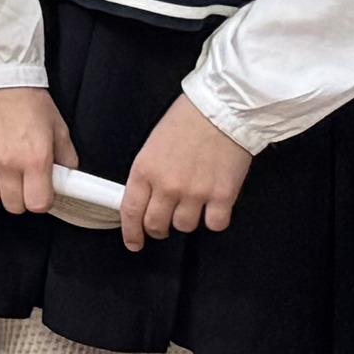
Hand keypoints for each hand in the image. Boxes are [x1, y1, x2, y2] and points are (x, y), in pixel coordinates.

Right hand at [0, 81, 67, 212]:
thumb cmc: (26, 96)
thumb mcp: (58, 126)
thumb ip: (66, 156)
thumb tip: (68, 176)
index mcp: (35, 158)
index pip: (38, 204)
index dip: (40, 200)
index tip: (40, 192)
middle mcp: (8, 162)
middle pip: (12, 205)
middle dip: (19, 196)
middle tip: (22, 181)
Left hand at [120, 95, 254, 247]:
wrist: (222, 110)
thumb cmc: (186, 121)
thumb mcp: (153, 145)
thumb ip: (148, 174)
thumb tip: (146, 198)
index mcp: (145, 170)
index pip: (131, 211)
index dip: (131, 232)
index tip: (134, 242)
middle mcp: (167, 186)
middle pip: (156, 225)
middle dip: (158, 229)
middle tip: (163, 225)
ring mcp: (195, 193)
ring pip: (185, 226)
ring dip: (187, 220)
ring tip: (193, 204)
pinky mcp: (222, 196)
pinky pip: (214, 224)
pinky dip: (214, 219)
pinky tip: (214, 206)